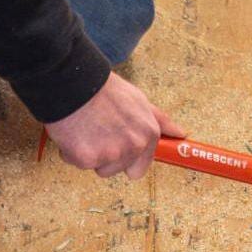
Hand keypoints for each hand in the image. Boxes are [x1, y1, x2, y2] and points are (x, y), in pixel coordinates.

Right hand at [45, 72, 184, 179]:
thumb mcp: (139, 101)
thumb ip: (160, 121)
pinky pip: (75, 162)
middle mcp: (134, 146)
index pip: (139, 168)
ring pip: (96, 167)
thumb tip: (180, 133)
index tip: (115, 149)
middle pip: (116, 169)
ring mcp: (111, 154)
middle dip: (105, 156)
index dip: (125, 159)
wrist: (74, 82)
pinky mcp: (86, 158)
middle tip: (97, 131)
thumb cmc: (104, 90)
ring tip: (85, 129)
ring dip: (88, 154)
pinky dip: (70, 150)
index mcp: (148, 134)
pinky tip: (72, 130)